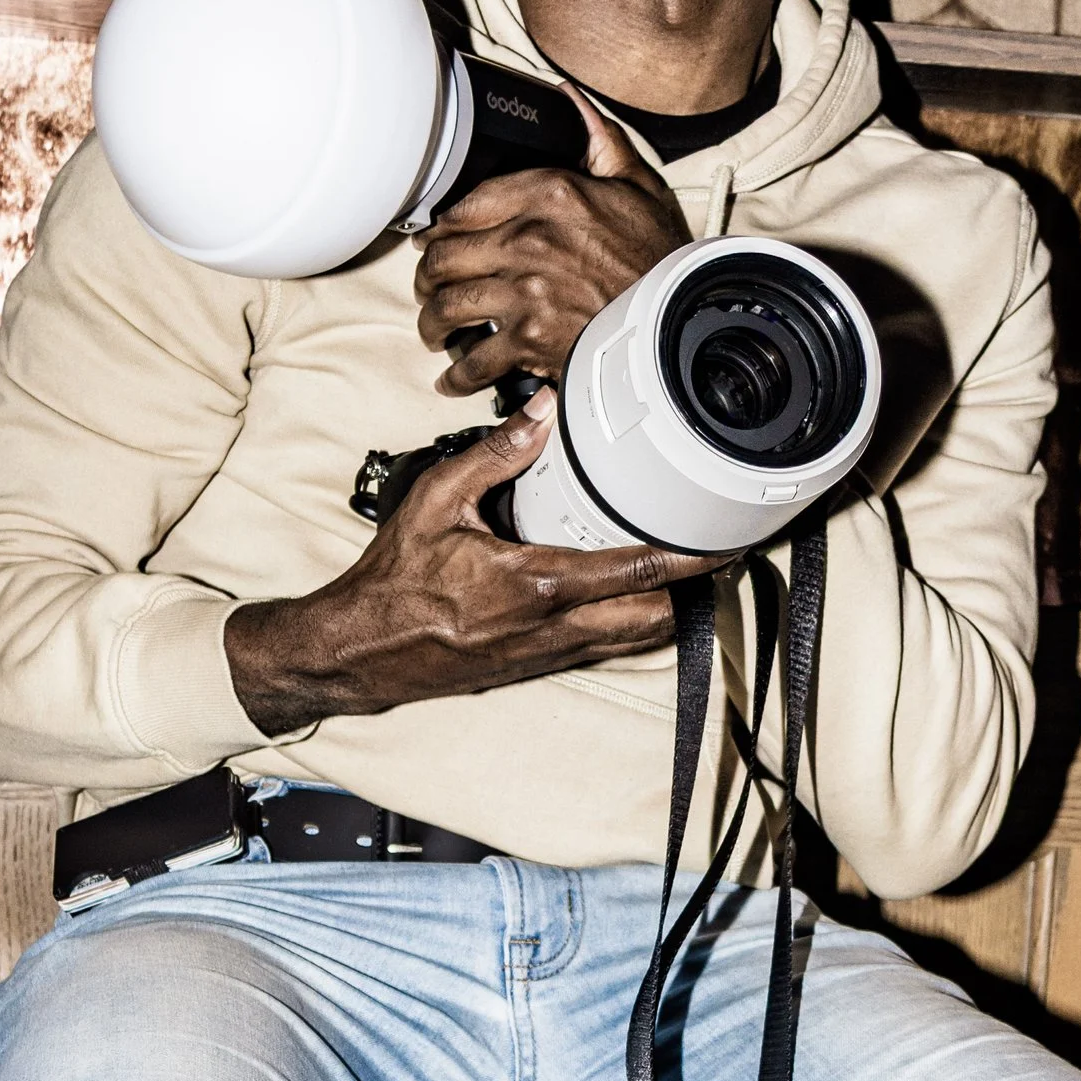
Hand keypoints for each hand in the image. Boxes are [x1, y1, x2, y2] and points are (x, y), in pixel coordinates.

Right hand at [223, 399, 711, 729]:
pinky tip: (624, 600)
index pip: (635, 573)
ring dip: (661, 614)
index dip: (688, 561)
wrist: (359, 650)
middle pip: (652, 621)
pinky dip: (624, 628)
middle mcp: (550, 627)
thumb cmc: (393, 580)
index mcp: (535, 583)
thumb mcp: (434, 501)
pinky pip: (599, 650)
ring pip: (631, 644)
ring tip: (680, 577)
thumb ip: (493, 455)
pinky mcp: (534, 668)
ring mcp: (545, 654)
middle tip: (710, 557)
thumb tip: (542, 412)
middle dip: (689, 593)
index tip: (721, 546)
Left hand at [413, 101, 685, 398]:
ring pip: (447, 306)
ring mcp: (525, 292)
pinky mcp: (530, 340)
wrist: (680, 316)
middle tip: (430, 284)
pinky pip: (474, 360)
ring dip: (432, 322)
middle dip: (428, 274)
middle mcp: (528, 240)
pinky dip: (458, 374)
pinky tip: (452, 377)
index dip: (440, 225)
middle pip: (445, 256)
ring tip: (435, 329)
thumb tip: (567, 98)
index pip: (465, 205)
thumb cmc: (659, 255)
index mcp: (549, 194)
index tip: (435, 237)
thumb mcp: (637, 184)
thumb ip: (597, 139)